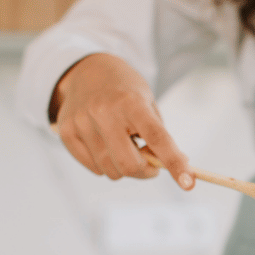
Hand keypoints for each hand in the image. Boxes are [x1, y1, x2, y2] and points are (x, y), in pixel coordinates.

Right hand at [50, 53, 194, 188]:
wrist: (87, 71)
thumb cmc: (126, 92)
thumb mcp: (148, 104)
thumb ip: (159, 136)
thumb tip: (170, 167)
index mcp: (132, 103)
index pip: (158, 138)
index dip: (174, 163)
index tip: (189, 184)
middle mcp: (104, 112)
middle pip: (129, 164)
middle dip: (146, 172)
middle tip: (151, 164)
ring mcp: (81, 122)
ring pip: (110, 170)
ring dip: (124, 169)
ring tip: (125, 146)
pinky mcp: (66, 131)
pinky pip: (93, 167)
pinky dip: (105, 165)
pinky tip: (107, 145)